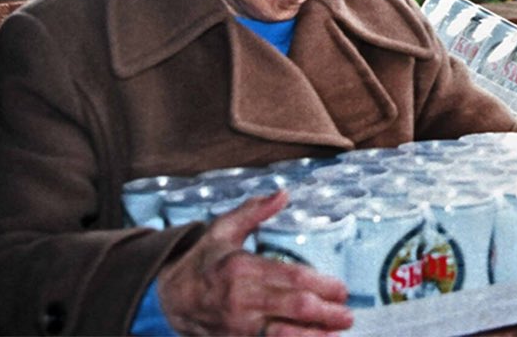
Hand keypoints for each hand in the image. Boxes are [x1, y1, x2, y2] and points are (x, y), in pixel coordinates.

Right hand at [157, 190, 353, 335]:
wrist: (168, 298)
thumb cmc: (202, 261)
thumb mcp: (223, 229)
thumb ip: (254, 211)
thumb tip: (283, 193)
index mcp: (242, 267)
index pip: (292, 277)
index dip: (322, 284)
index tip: (342, 288)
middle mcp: (241, 298)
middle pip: (295, 307)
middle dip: (327, 312)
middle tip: (348, 314)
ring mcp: (239, 325)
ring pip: (285, 334)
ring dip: (315, 335)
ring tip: (338, 333)